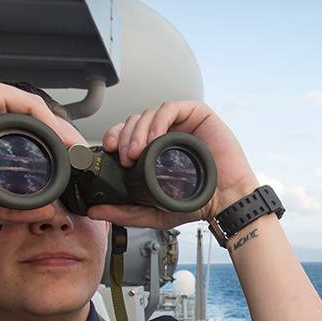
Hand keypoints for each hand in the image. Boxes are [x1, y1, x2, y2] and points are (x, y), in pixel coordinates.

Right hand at [0, 76, 85, 224]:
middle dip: (56, 136)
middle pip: (24, 115)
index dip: (46, 145)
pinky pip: (23, 102)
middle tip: (76, 159)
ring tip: (73, 152)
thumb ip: (13, 204)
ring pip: (27, 107)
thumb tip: (47, 211)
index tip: (66, 166)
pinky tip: (60, 141)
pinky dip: (47, 121)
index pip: (15, 127)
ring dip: (56, 129)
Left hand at [89, 101, 258, 228]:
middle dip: (124, 135)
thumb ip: (126, 212)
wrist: (226, 202)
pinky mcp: (199, 115)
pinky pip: (171, 108)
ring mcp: (183, 123)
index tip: (108, 149)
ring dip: (138, 130)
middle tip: (124, 156)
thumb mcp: (153, 212)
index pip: (129, 133)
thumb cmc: (197, 203)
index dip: (115, 136)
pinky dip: (158, 120)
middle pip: (136, 120)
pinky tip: (155, 138)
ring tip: (137, 152)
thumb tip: (94, 211)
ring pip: (150, 113)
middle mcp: (168, 133)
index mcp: (156, 150)